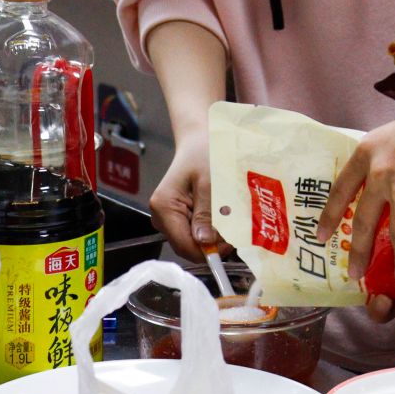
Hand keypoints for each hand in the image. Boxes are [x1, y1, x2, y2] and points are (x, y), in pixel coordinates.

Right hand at [149, 134, 218, 261]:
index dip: (206, 252)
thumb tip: (205, 242)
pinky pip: (194, 231)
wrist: (199, 142)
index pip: (183, 245)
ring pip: (192, 240)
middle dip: (211, 243)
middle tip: (233, 228)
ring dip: (213, 235)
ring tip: (227, 215)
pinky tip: (219, 213)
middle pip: (187, 245)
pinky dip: (210, 227)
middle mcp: (161, 216)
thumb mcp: (209, 183)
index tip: (229, 245)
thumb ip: (206, 213)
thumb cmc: (203, 154)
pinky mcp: (177, 217)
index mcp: (164, 206)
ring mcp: (168, 218)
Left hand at [316, 112, 394, 282]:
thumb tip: (372, 185)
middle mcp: (379, 175)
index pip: (340, 191)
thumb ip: (377, 160)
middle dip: (360, 252)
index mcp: (365, 155)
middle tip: (356, 274)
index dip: (329, 216)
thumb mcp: (387, 136)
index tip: (320, 237)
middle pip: (365, 222)